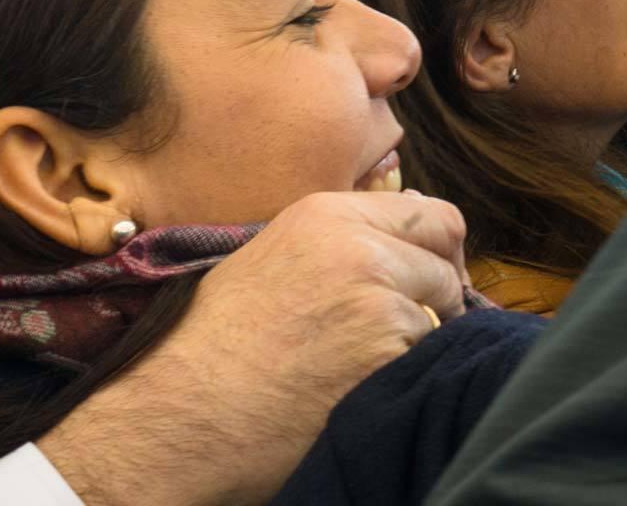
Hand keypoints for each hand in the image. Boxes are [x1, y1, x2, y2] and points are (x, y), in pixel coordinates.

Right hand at [38, 191, 468, 505]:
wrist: (179, 413)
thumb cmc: (214, 344)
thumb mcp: (274, 258)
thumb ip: (341, 239)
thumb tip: (409, 231)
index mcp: (328, 215)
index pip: (432, 214)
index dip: (438, 251)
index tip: (428, 280)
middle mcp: (359, 246)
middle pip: (447, 260)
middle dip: (439, 295)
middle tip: (407, 331)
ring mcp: (377, 298)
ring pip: (445, 314)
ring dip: (423, 341)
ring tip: (368, 365)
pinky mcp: (385, 353)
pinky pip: (430, 359)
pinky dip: (408, 376)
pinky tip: (362, 389)